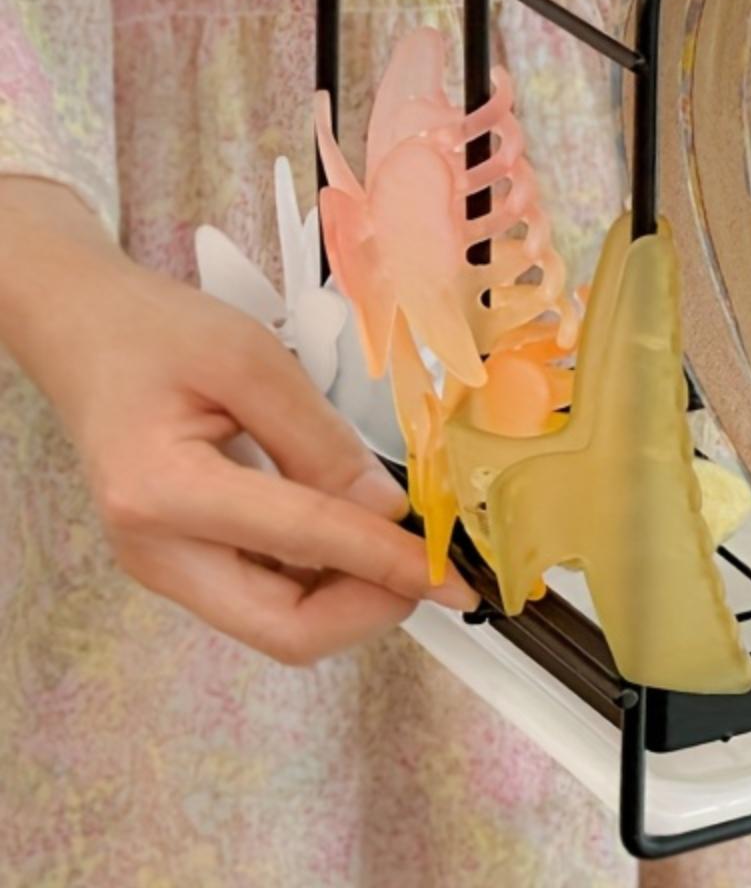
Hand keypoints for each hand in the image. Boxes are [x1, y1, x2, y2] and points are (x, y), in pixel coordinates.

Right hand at [0, 177, 475, 664]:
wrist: (87, 335)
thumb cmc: (159, 333)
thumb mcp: (251, 360)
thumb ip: (320, 439)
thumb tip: (390, 510)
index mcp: (162, 493)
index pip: (303, 544)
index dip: (387, 561)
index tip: (452, 573)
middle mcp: (156, 552)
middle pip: (283, 628)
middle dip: (370, 608)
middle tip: (431, 568)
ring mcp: (166, 566)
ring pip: (278, 622)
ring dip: (352, 597)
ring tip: (405, 547)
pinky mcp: (183, 562)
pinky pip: (266, 595)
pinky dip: (325, 579)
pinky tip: (361, 538)